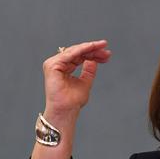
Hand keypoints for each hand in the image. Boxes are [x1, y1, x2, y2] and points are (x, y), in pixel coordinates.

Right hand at [31, 40, 110, 158]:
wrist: (66, 111)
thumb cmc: (73, 102)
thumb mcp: (85, 82)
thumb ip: (89, 71)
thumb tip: (94, 59)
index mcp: (64, 68)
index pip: (79, 57)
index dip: (93, 54)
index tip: (107, 54)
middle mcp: (58, 64)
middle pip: (77, 52)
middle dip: (93, 50)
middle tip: (107, 50)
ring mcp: (53, 64)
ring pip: (74, 51)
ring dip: (90, 48)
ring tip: (102, 48)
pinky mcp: (52, 66)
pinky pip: (69, 54)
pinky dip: (82, 50)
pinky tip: (92, 48)